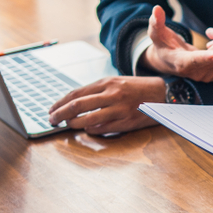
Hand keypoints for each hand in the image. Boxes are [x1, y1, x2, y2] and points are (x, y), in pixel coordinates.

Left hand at [49, 76, 164, 134]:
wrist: (161, 93)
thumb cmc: (136, 89)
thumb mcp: (115, 82)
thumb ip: (97, 91)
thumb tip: (75, 103)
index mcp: (106, 83)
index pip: (76, 93)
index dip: (60, 103)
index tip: (51, 110)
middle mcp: (111, 94)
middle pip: (77, 105)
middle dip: (60, 114)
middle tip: (51, 120)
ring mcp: (119, 109)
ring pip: (88, 119)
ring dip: (74, 124)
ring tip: (68, 126)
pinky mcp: (126, 122)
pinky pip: (103, 128)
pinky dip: (91, 130)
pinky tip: (86, 130)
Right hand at [141, 6, 212, 81]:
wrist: (170, 63)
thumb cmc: (164, 45)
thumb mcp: (156, 33)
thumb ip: (156, 22)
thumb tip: (157, 8)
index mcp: (182, 63)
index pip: (195, 60)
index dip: (207, 57)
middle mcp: (196, 73)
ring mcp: (208, 77)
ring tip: (210, 32)